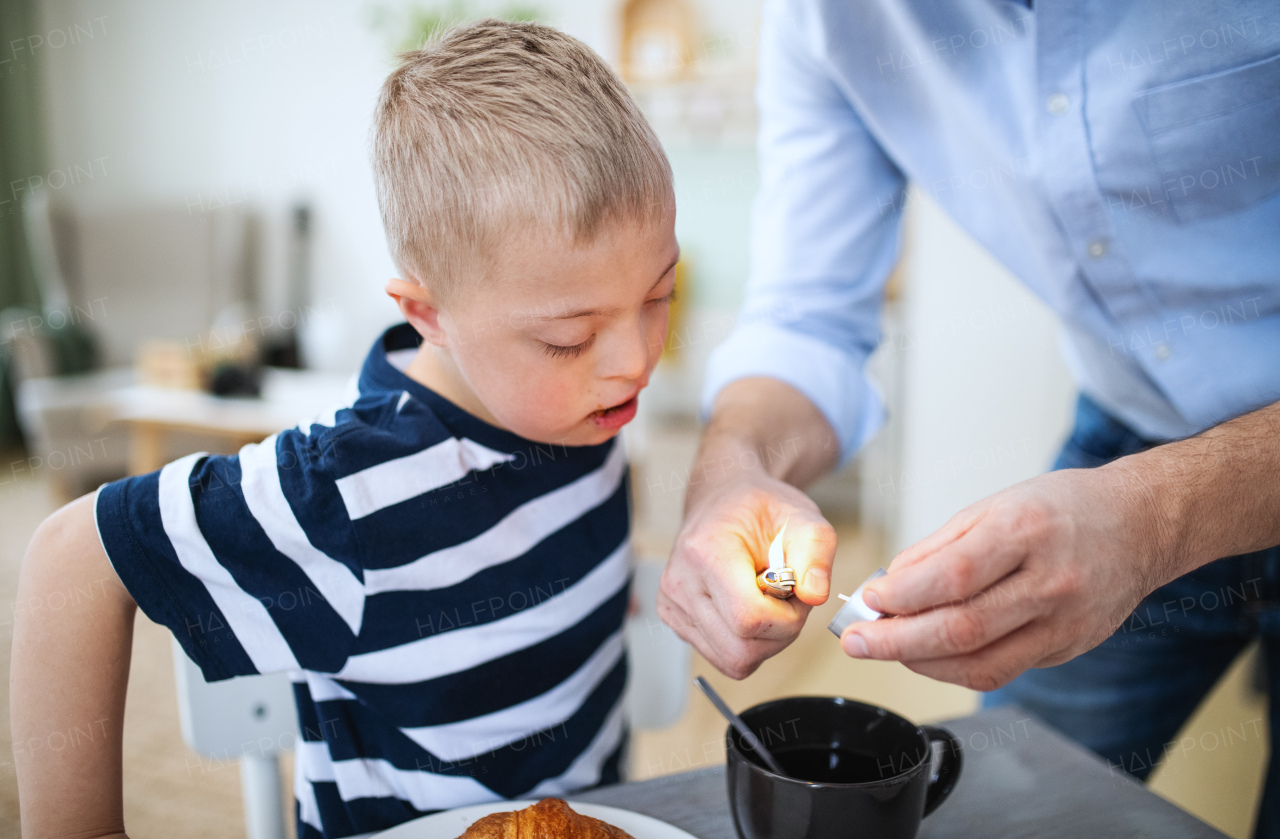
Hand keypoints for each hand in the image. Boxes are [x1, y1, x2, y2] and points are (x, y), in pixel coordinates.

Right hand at [658, 472, 837, 678]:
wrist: (724, 500)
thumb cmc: (760, 509)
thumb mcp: (802, 518)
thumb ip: (816, 554)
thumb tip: (815, 596)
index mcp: (706, 551)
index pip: (749, 618)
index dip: (786, 618)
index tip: (795, 592)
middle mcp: (680, 581)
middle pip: (740, 649)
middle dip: (778, 634)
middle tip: (786, 600)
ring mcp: (672, 604)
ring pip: (731, 659)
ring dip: (764, 642)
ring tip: (767, 602)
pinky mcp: (673, 618)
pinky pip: (720, 656)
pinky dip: (746, 643)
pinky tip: (748, 609)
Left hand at [840, 463, 1165, 690]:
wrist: (1141, 524)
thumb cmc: (1063, 508)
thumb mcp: (994, 506)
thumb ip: (938, 548)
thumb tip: (889, 586)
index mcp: (1026, 531)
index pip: (954, 576)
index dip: (904, 596)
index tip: (869, 599)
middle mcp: (1050, 581)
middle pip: (962, 628)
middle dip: (898, 641)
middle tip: (858, 641)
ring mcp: (1064, 622)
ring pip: (980, 663)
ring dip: (921, 663)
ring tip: (886, 650)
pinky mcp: (1068, 648)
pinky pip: (1001, 670)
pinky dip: (955, 668)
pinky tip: (927, 656)